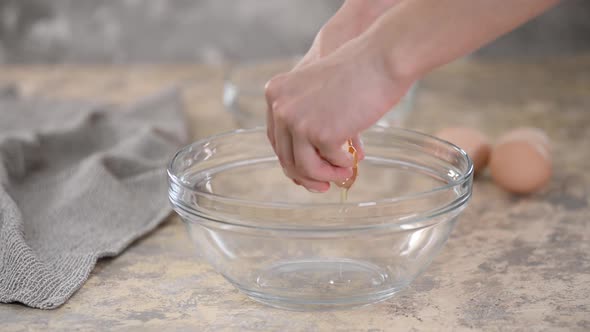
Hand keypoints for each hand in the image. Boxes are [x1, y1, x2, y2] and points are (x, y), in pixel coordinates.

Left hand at [265, 36, 411, 191]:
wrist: (380, 59)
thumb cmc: (357, 73)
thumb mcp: (321, 94)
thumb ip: (311, 122)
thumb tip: (318, 163)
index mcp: (275, 93)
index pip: (276, 139)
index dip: (291, 159)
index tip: (306, 172)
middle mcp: (280, 107)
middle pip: (285, 157)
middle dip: (306, 176)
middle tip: (323, 186)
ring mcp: (297, 121)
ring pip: (303, 166)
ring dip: (324, 176)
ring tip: (342, 175)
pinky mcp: (319, 133)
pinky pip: (328, 162)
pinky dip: (341, 165)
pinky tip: (353, 159)